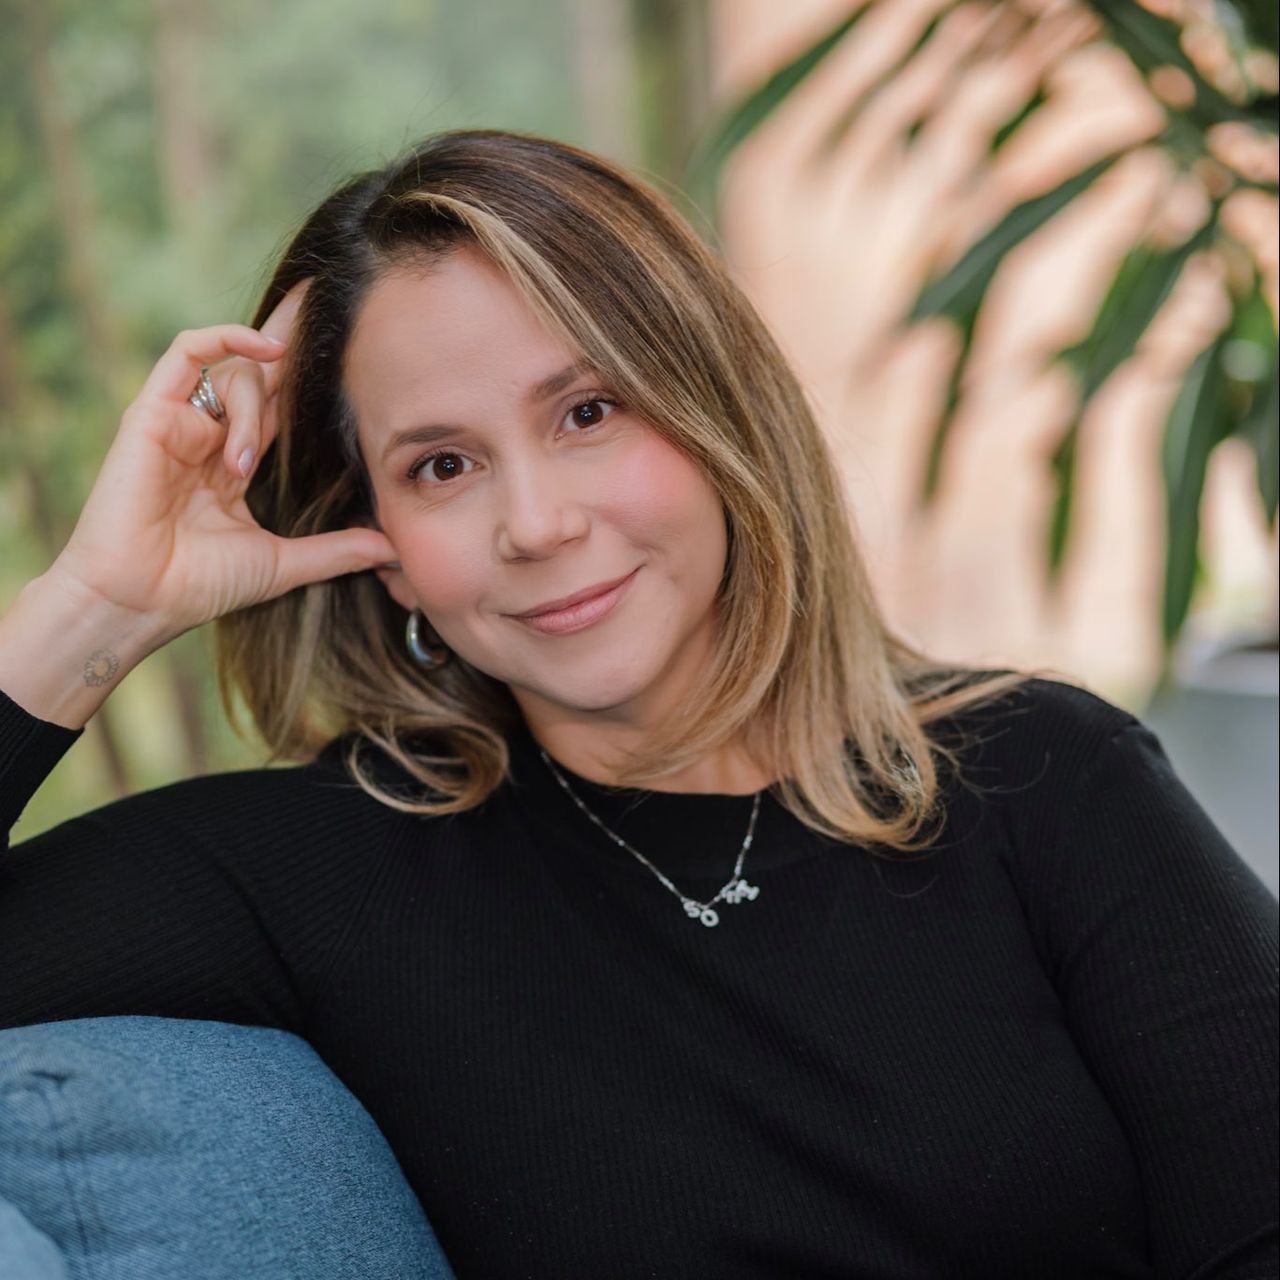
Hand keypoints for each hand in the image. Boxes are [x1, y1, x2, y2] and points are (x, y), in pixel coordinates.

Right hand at [48, 282, 394, 646]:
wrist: (138, 601)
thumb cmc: (198, 586)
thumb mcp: (283, 564)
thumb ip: (338, 552)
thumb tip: (393, 551)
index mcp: (236, 464)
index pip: (280, 406)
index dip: (311, 377)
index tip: (352, 348)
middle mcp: (210, 437)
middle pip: (261, 371)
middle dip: (297, 337)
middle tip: (334, 298)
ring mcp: (181, 422)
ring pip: (236, 374)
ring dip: (253, 409)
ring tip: (243, 462)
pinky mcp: (152, 413)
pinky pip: (188, 352)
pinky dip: (226, 339)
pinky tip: (267, 348)